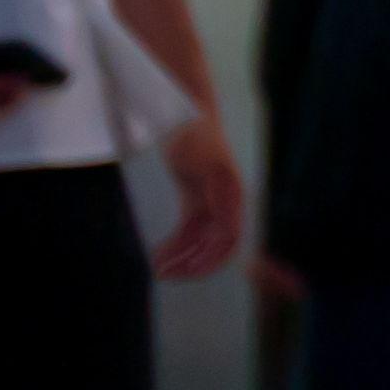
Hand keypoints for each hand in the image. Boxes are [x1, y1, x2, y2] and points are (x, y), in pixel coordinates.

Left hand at [150, 107, 249, 287]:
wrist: (185, 115)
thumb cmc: (195, 134)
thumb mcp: (206, 160)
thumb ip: (219, 191)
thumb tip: (230, 229)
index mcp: (233, 196)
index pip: (230, 238)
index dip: (213, 258)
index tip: (191, 271)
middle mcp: (225, 203)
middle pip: (214, 245)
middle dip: (191, 263)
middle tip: (165, 274)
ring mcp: (211, 203)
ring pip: (199, 242)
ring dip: (181, 257)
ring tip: (157, 267)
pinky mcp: (195, 203)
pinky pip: (187, 232)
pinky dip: (175, 245)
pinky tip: (158, 253)